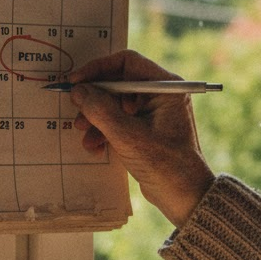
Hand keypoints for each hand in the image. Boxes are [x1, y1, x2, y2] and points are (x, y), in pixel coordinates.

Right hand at [68, 50, 215, 227]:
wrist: (184, 196)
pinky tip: (95, 146)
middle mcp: (160, 95)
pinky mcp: (145, 130)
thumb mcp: (127, 136)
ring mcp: (153, 113)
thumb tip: (78, 90)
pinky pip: (118, 121)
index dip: (98, 69)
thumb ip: (99, 109)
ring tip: (85, 136)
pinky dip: (104, 131)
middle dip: (94, 100)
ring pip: (115, 104)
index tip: (75, 81)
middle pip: (117, 84)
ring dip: (96, 119)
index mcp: (165, 88)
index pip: (127, 63)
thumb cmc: (164, 164)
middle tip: (77, 113)